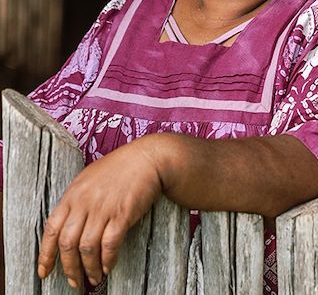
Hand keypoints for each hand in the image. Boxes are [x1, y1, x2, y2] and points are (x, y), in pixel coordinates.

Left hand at [37, 138, 162, 288]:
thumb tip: (69, 225)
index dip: (46, 254)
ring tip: (92, 278)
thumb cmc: (121, 167)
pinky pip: (110, 244)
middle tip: (74, 281)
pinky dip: (107, 260)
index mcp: (72, 194)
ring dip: (89, 268)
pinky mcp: (123, 213)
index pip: (51, 229)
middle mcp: (84, 202)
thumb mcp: (90, 179)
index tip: (44, 271)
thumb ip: (77, 200)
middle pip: (68, 243)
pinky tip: (108, 267)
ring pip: (87, 247)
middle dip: (69, 268)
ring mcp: (103, 208)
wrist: (149, 158)